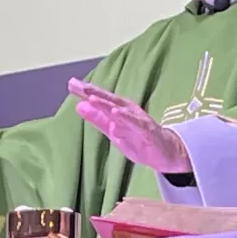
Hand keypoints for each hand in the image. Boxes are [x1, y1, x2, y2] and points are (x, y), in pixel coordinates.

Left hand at [67, 79, 190, 173]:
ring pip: (119, 110)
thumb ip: (97, 119)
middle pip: (107, 100)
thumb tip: (79, 106)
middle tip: (76, 85)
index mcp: (119, 110)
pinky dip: (125, 117)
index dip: (85, 92)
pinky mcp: (146, 130)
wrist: (165, 153)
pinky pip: (135, 123)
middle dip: (92, 93)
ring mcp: (137, 119)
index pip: (100, 99)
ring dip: (105, 104)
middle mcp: (127, 111)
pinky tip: (116, 113)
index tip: (71, 84)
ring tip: (92, 98)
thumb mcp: (113, 131)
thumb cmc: (139, 140)